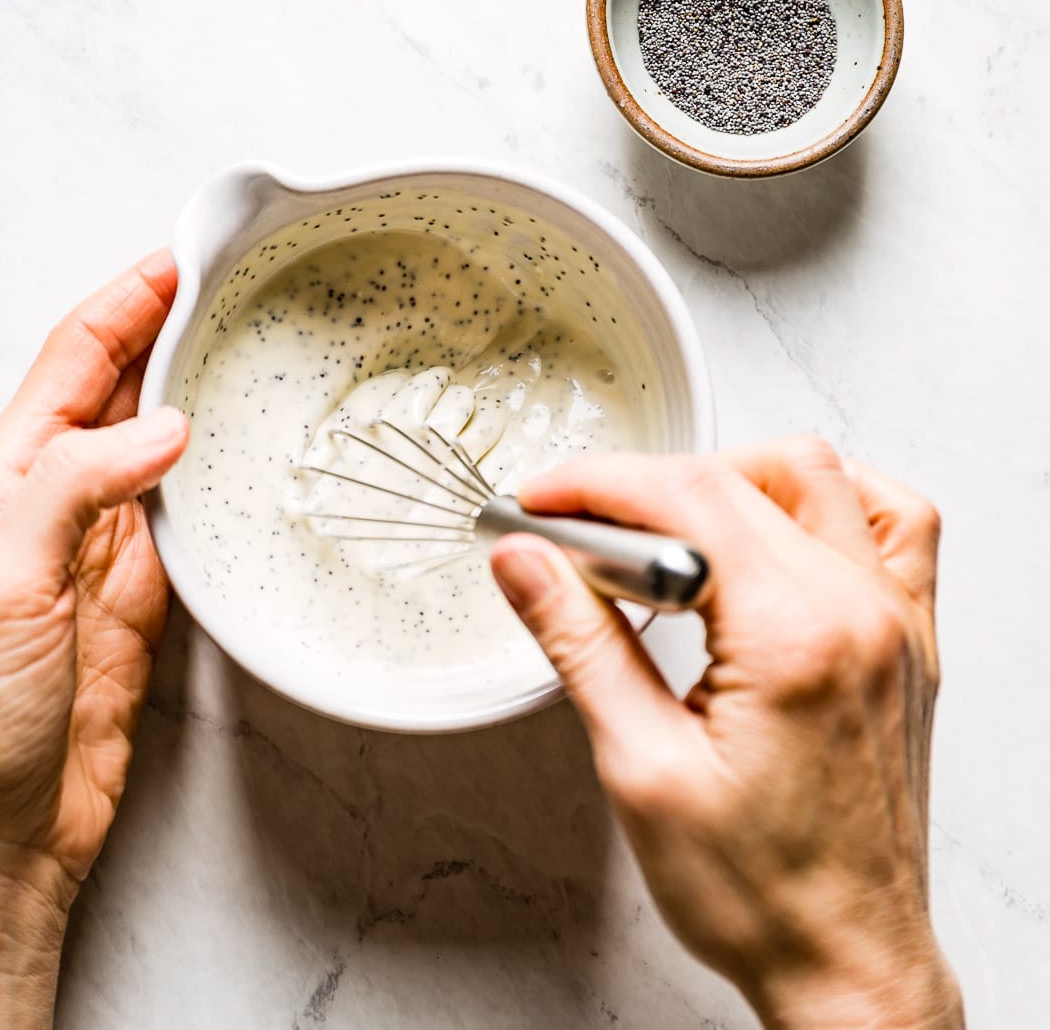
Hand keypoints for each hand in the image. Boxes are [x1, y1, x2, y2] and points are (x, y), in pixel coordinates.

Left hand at [0, 252, 187, 1027]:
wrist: (0, 820)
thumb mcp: (2, 579)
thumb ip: (75, 486)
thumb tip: (163, 426)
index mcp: (9, 476)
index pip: (75, 359)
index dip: (127, 302)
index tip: (181, 259)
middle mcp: (58, 495)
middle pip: (121, 384)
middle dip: (170, 325)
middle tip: (232, 284)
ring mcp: (106, 540)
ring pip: (159, 438)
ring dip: (197, 386)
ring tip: (250, 345)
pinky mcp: (145, 587)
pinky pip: (188, 506)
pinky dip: (219, 466)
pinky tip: (246, 449)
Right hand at [491, 438, 962, 1029]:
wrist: (845, 957)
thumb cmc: (759, 892)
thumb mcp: (641, 767)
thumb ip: (579, 643)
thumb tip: (525, 564)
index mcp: (795, 638)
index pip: (685, 498)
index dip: (595, 484)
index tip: (540, 502)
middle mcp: (858, 612)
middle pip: (735, 479)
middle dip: (638, 488)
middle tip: (575, 535)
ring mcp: (894, 620)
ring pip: (814, 474)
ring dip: (729, 477)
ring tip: (666, 531)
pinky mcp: (907, 637)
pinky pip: (892, 519)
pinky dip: (827, 497)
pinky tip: (777, 526)